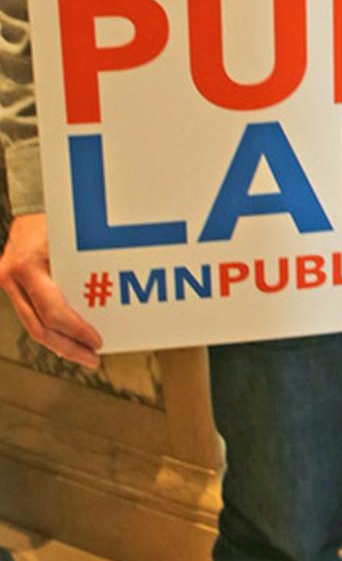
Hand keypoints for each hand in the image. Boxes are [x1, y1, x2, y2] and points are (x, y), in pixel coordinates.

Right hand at [0, 213, 102, 367]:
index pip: (53, 313)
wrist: (31, 202)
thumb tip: (113, 296)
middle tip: (92, 358)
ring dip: (60, 342)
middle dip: (69, 347)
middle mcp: (12, 279)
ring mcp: (8, 283)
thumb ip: (84, 268)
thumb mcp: (73, 240)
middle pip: (40, 329)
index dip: (76, 333)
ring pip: (34, 326)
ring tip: (84, 353)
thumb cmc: (58, 216)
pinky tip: (68, 338)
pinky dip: (51, 327)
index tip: (97, 342)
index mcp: (27, 268)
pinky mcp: (11, 285)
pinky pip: (31, 314)